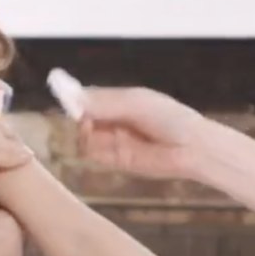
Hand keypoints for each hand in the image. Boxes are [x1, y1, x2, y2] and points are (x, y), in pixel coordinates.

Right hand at [75, 86, 207, 180]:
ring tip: (96, 129)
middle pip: (80, 117)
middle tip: (83, 117)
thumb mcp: (134, 104)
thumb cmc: (169, 118)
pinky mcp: (114, 159)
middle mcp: (111, 119)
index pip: (85, 97)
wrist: (190, 147)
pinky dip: (93, 149)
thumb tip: (72, 96)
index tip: (63, 96)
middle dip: (77, 116)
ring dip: (85, 133)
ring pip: (83, 136)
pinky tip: (106, 143)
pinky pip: (92, 153)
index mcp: (116, 100)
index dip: (73, 97)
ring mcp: (111, 139)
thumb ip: (103, 102)